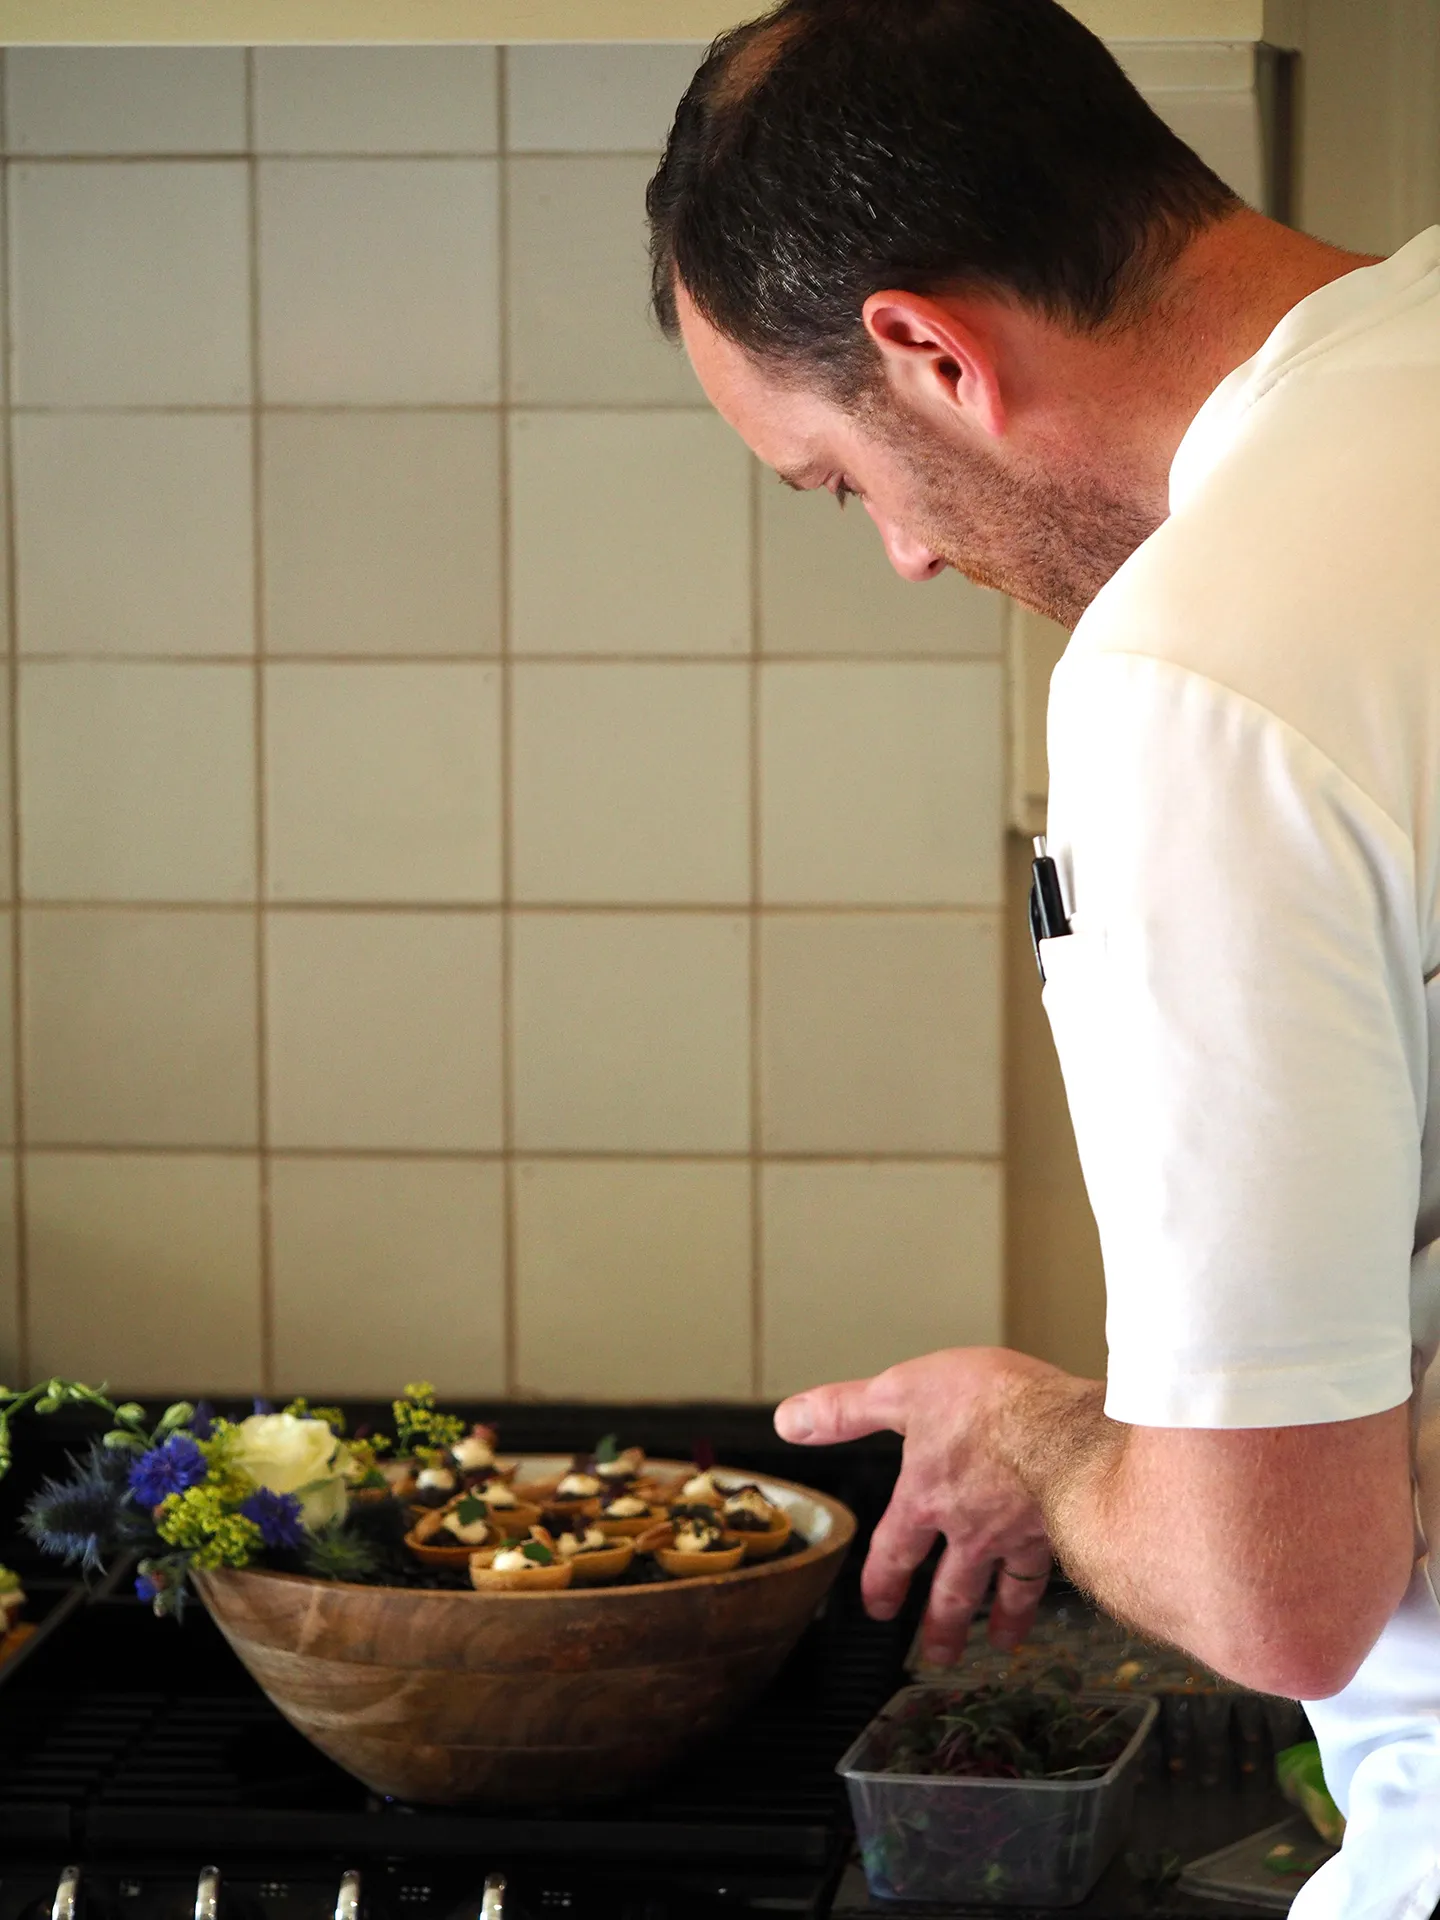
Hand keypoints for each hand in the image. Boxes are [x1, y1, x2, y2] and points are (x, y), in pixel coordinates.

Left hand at [775, 1347, 1060, 1664]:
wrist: (1068, 1432)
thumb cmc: (991, 1406)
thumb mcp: (903, 1391)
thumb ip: (847, 1409)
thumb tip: (789, 1421)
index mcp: (927, 1497)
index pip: (896, 1550)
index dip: (884, 1580)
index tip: (881, 1608)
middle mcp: (972, 1529)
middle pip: (952, 1590)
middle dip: (941, 1625)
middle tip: (935, 1654)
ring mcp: (1020, 1536)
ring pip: (1006, 1590)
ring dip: (1000, 1621)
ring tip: (1000, 1645)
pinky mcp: (1064, 1531)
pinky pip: (1051, 1574)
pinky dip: (1048, 1595)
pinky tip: (1057, 1595)